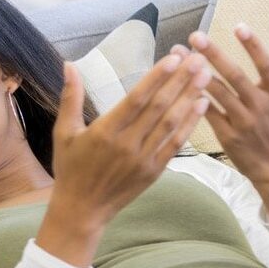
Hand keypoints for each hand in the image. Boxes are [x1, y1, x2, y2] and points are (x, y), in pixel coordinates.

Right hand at [39, 54, 210, 266]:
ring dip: (190, 98)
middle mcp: (127, 144)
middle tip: (197, 59)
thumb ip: (70, 97)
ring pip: (171, 123)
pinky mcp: (154, 170)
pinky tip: (201, 106)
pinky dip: (190, 124)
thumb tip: (69, 64)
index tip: (173, 58)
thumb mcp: (64, 131)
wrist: (82, 209)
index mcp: (104, 131)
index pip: (137, 98)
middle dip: (180, 81)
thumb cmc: (70, 168)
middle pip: (159, 107)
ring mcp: (143, 158)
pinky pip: (176, 144)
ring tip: (204, 76)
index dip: (157, 77)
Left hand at [184, 24, 268, 219]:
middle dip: (215, 54)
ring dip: (197, 73)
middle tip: (196, 35)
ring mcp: (244, 121)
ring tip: (178, 55)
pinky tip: (176, 84)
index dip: (253, 46)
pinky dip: (194, 99)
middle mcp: (262, 106)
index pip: (266, 65)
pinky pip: (208, 114)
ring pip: (218, 94)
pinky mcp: (228, 136)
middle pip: (236, 76)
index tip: (239, 26)